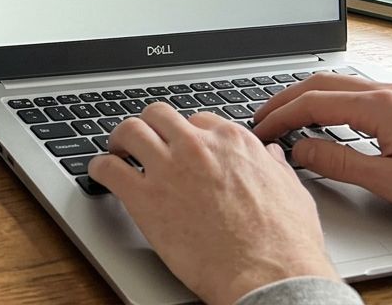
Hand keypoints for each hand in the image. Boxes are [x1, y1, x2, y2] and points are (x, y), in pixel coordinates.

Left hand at [89, 103, 336, 304]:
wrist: (268, 275)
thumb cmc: (284, 243)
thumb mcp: (291, 192)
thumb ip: (275, 168)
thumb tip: (269, 157)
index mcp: (232, 142)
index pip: (197, 120)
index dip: (186, 135)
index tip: (179, 146)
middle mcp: (197, 146)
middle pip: (159, 115)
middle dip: (150, 126)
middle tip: (143, 142)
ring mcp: (168, 168)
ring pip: (129, 130)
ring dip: (120, 139)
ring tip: (117, 152)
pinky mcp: (144, 197)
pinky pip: (108, 168)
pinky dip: (99, 168)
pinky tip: (101, 175)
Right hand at [253, 73, 391, 232]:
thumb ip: (341, 163)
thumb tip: (302, 149)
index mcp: (382, 107)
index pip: (313, 102)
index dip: (279, 116)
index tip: (259, 130)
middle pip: (322, 83)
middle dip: (285, 98)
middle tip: (260, 119)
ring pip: (342, 84)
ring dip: (308, 97)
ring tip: (287, 116)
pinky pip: (362, 91)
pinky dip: (333, 100)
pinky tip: (329, 115)